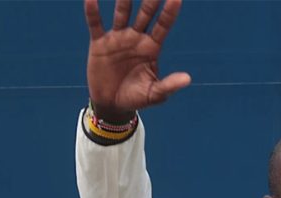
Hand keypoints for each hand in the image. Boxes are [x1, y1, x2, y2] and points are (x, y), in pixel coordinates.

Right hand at [85, 0, 189, 120]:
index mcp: (152, 48)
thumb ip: (169, 85)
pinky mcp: (99, 44)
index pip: (163, 25)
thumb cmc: (137, 98)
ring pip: (122, 14)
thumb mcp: (154, 94)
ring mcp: (118, 39)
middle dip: (150, 0)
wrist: (112, 104)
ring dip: (124, 0)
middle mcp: (136, 39)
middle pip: (145, 14)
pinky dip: (93, 12)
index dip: (169, 12)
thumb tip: (187, 79)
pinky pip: (95, 24)